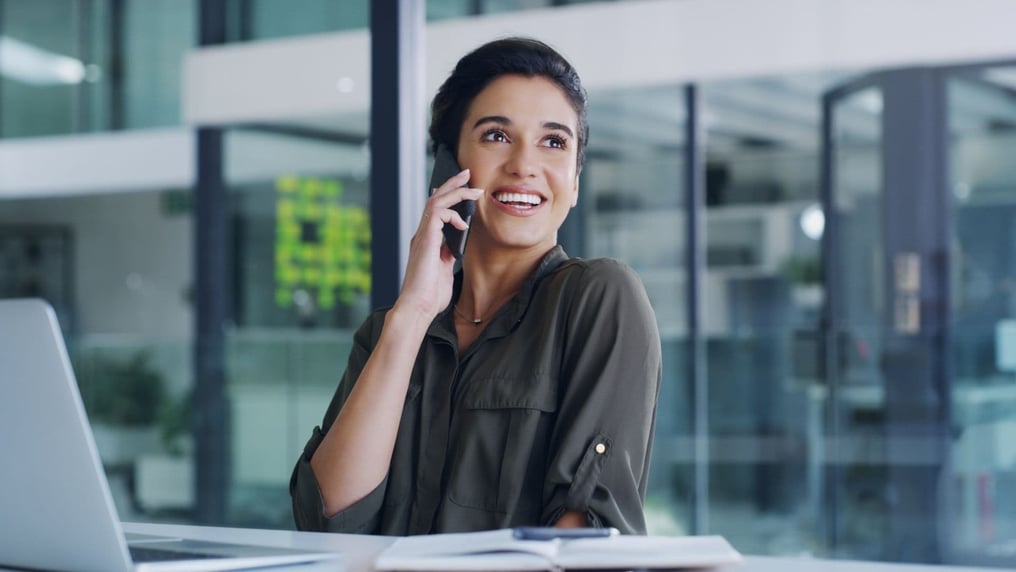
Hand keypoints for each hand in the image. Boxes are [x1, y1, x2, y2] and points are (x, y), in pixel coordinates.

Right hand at [394, 168, 482, 320]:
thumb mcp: (444, 271)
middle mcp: (422, 235)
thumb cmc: (430, 296)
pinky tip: (463, 224)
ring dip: (456, 191)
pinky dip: (453, 214)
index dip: (449, 197)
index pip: (436, 211)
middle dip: (453, 184)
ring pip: (436, 201)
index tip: (464, 190)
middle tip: (467, 174)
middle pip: (435, 199)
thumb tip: (454, 249)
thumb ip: (447, 257)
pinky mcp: (426, 239)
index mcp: (427, 242)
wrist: (418, 307)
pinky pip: (438, 213)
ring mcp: (422, 235)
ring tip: (473, 189)